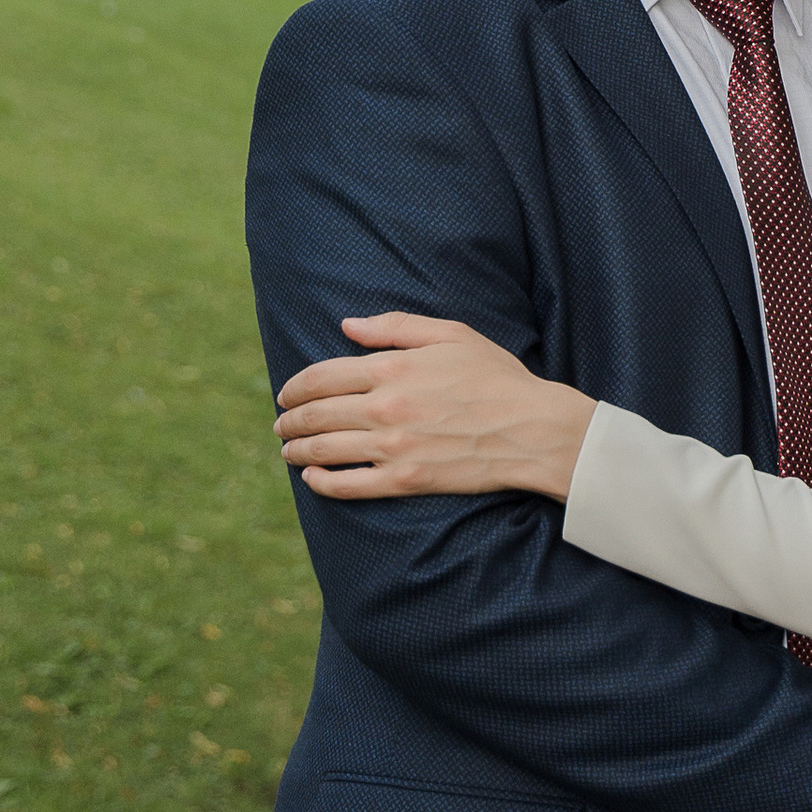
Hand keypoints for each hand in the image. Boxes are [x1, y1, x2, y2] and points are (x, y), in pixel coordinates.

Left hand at [276, 315, 595, 504]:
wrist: (531, 427)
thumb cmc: (495, 376)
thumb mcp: (450, 334)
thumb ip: (395, 328)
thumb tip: (347, 325)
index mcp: (391, 368)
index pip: (323, 377)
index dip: (295, 386)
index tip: (285, 392)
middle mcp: (384, 408)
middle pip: (317, 414)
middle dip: (290, 419)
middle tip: (280, 423)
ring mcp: (393, 447)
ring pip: (326, 450)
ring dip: (298, 450)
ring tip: (288, 450)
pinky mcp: (405, 480)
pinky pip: (350, 486)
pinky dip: (323, 483)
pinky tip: (312, 478)